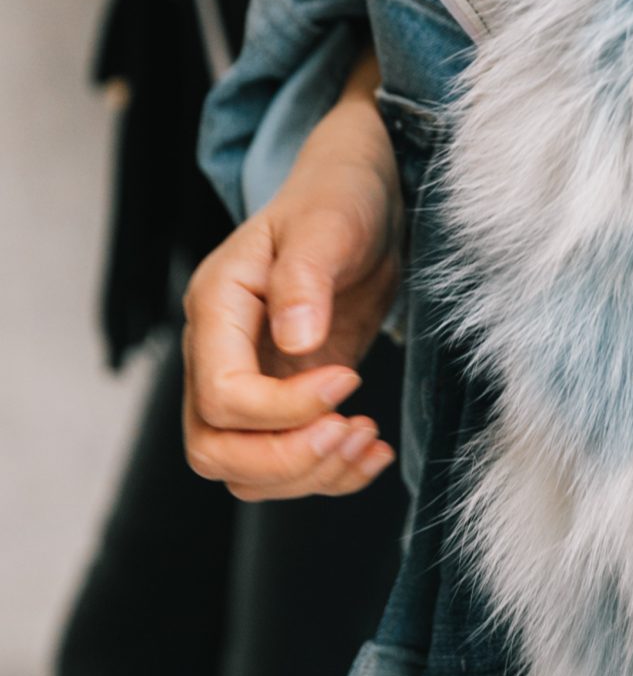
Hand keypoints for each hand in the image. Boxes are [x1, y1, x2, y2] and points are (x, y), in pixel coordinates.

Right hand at [184, 53, 403, 499]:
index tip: (349, 379)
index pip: (222, 394)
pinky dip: (329, 474)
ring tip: (369, 442)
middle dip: (286, 459)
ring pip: (244, 470)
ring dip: (308, 475)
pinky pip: (285, 463)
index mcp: (217, 308)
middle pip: (213, 448)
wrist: (359, 201)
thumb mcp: (327, 222)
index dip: (284, 408)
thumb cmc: (338, 200)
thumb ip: (304, 277)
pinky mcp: (286, 401)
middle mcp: (219, 353)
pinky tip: (375, 450)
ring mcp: (250, 382)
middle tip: (354, 430)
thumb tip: (295, 341)